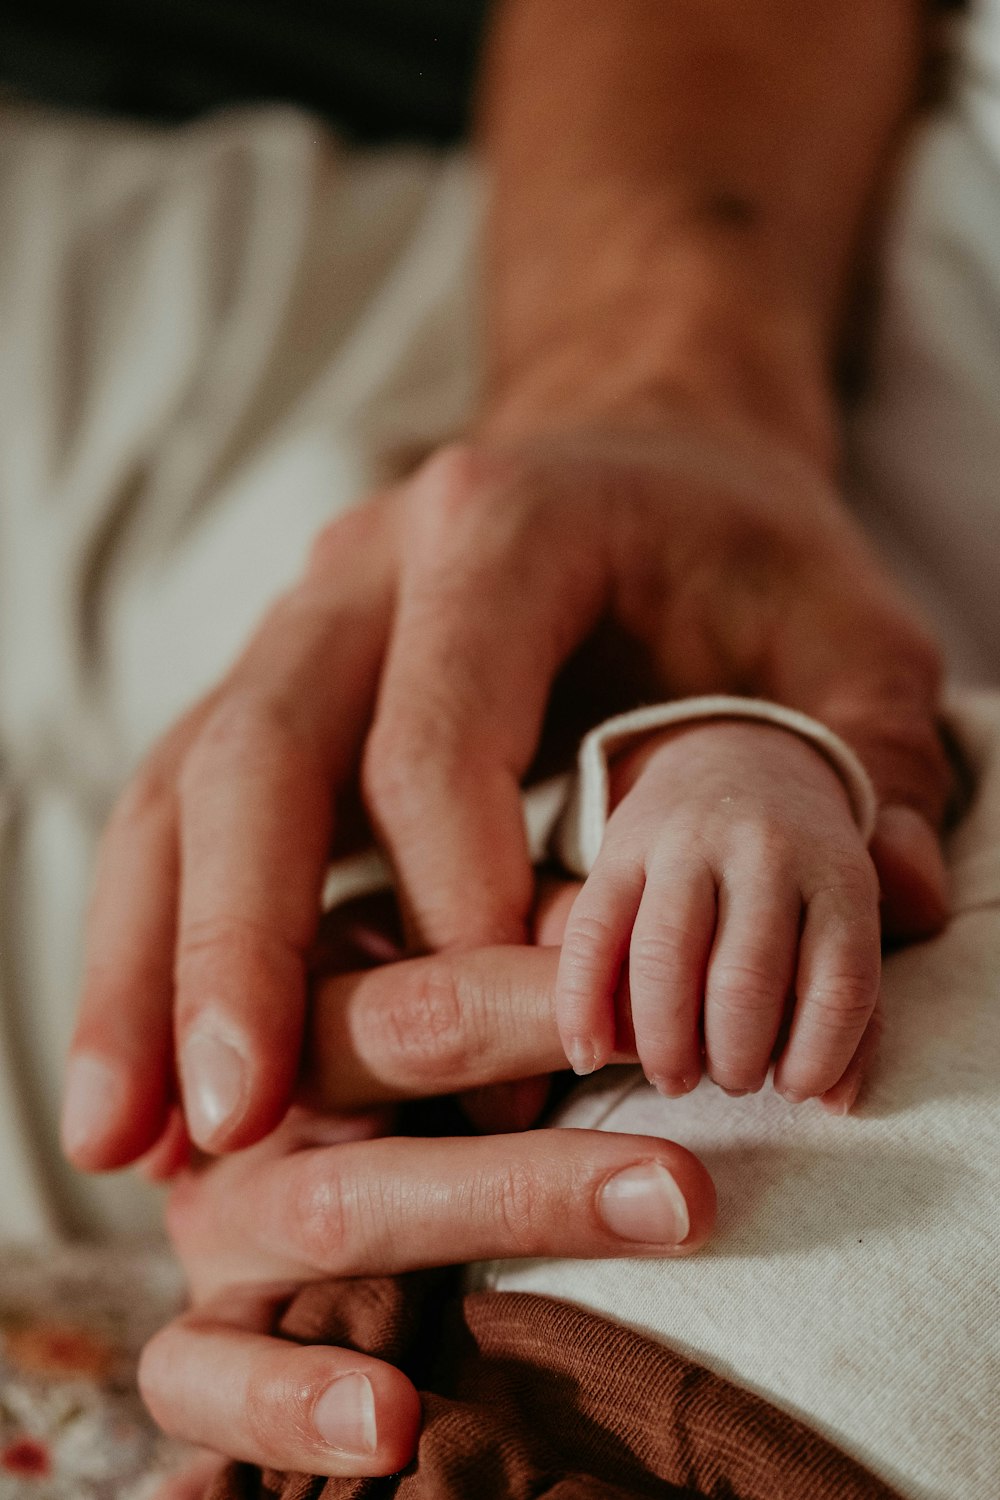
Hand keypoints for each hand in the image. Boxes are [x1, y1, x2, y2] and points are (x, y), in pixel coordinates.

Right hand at [63, 417, 951, 1169]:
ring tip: (123, 1139)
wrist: (644, 454)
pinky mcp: (271, 690)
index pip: (435, 727)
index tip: (497, 1040)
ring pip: (179, 788)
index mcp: (496, 526)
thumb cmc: (739, 547)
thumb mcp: (845, 627)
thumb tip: (898, 907)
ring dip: (146, 963)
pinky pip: (178, 813)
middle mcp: (358, 567)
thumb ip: (876, 757)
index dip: (450, 887)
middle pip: (257, 751)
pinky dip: (152, 940)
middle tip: (226, 1121)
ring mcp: (295, 624)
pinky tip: (139, 1072)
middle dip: (237, 943)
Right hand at [139, 930, 715, 1482]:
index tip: (665, 1003)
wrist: (240, 1223)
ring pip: (340, 1204)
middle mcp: (262, 1095)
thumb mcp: (434, 1020)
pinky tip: (390, 1420)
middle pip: (392, 1041)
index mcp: (316, 999)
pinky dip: (291, 1400)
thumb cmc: (381, 1114)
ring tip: (655, 1210)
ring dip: (505, 1200)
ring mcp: (225, 1220)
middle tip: (672, 1060)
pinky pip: (206, 1376)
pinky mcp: (192, 1343)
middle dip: (535, 1039)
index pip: (432, 969)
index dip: (544, 980)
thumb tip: (618, 934)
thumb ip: (524, 972)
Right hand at [555, 720, 880, 1108]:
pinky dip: (583, 1003)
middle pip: (746, 979)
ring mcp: (686, 842)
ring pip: (664, 957)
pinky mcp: (620, 844)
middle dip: (733, 1057)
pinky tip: (586, 1054)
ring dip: (664, 1041)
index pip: (839, 982)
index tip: (793, 1090)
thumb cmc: (798, 874)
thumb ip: (852, 1011)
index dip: (818, 1055)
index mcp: (837, 873)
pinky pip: (592, 932)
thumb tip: (832, 1104)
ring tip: (673, 1077)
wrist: (737, 758)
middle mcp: (764, 849)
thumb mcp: (845, 920)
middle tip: (728, 1082)